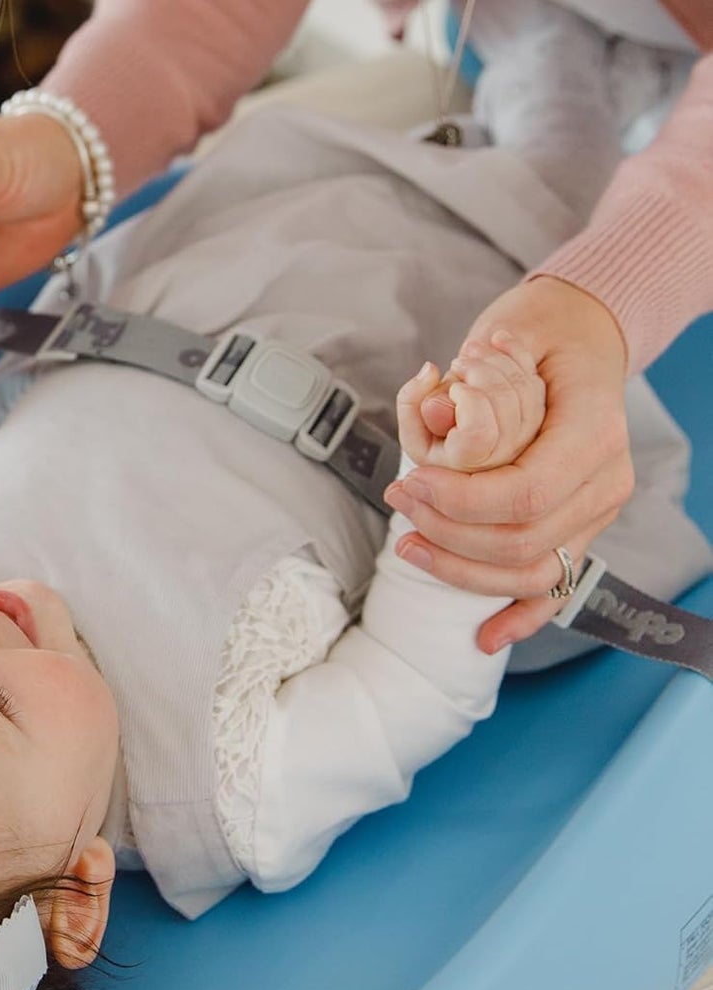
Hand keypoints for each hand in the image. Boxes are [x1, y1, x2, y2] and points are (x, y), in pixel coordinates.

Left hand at [384, 276, 632, 653]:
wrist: (578, 344)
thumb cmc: (540, 338)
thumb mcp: (512, 332)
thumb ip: (478, 372)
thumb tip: (434, 411)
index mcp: (596, 433)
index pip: (526, 495)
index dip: (460, 501)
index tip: (409, 481)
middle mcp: (605, 483)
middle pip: (521, 541)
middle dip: (447, 532)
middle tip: (399, 502)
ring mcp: (594, 515)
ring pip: (529, 573)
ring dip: (461, 570)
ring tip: (408, 544)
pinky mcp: (577, 534)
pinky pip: (553, 589)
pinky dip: (519, 618)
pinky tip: (483, 640)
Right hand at [396, 330, 545, 471]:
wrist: (452, 433)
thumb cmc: (429, 430)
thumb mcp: (410, 423)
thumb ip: (411, 400)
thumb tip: (430, 371)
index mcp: (464, 460)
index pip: (479, 431)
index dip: (469, 399)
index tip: (454, 387)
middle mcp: (499, 454)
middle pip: (502, 401)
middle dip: (479, 369)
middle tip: (457, 362)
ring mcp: (523, 435)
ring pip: (521, 386)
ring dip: (495, 356)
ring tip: (471, 350)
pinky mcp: (537, 416)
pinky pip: (533, 378)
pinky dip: (515, 352)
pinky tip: (498, 340)